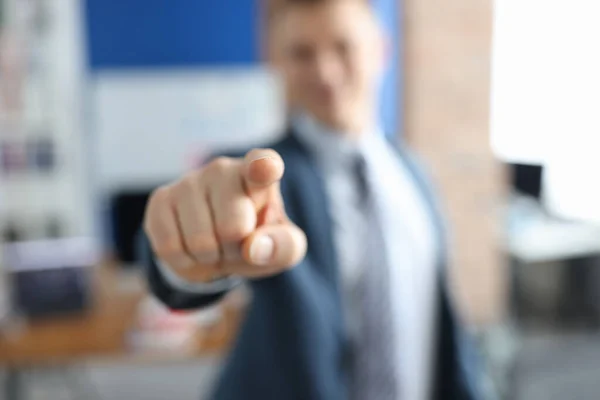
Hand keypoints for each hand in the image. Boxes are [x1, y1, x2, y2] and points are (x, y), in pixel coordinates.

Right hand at [143, 149, 306, 282]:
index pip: (264, 164)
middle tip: (237, 241)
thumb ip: (284, 246)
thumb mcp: (284, 248)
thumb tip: (253, 248)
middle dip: (236, 248)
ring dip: (210, 256)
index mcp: (261, 172)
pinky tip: (191, 247)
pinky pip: (170, 246)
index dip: (264, 167)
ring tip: (216, 244)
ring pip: (200, 242)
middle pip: (233, 228)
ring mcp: (190, 181)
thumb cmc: (256, 239)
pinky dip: (184, 260)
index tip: (265, 167)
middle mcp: (224, 168)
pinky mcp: (161, 198)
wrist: (216, 246)